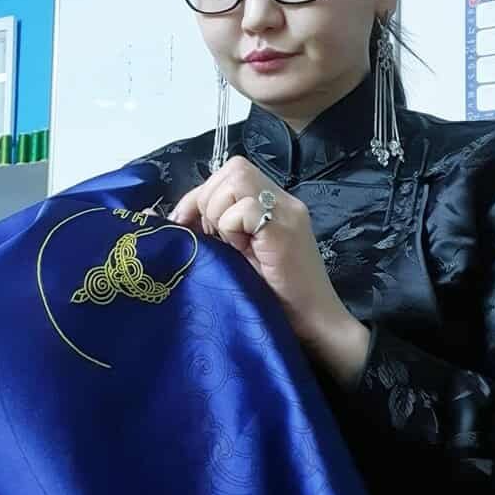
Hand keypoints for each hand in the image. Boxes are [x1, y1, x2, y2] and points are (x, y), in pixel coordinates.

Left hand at [169, 157, 368, 387]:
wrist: (316, 325)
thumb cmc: (276, 298)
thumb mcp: (239, 253)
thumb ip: (219, 229)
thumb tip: (178, 218)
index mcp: (272, 203)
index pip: (230, 173)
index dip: (201, 195)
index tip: (188, 225)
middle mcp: (283, 200)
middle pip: (233, 169)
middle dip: (210, 201)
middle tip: (217, 238)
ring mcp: (287, 212)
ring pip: (236, 181)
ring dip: (220, 214)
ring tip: (232, 245)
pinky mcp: (285, 230)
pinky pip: (244, 208)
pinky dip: (232, 228)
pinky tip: (243, 252)